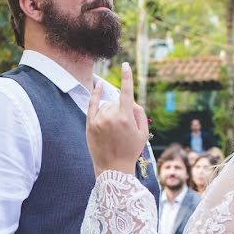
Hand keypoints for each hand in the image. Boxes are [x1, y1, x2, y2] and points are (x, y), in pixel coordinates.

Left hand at [86, 62, 148, 176]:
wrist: (113, 168)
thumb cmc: (131, 151)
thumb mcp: (143, 133)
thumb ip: (140, 114)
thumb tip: (132, 101)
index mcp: (126, 117)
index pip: (127, 92)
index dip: (127, 77)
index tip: (126, 65)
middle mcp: (111, 116)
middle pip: (117, 102)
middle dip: (122, 109)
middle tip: (124, 128)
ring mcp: (99, 120)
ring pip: (107, 105)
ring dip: (111, 111)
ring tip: (114, 130)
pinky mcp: (90, 124)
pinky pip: (92, 104)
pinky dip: (95, 94)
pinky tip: (97, 85)